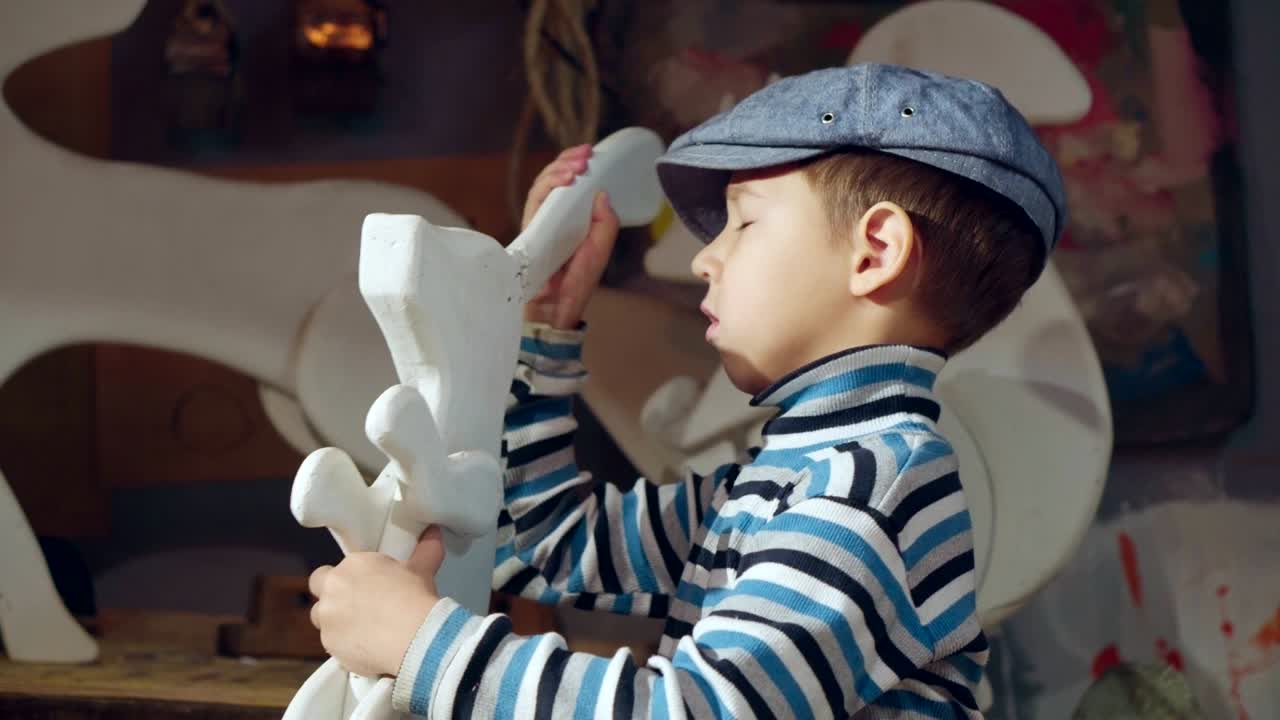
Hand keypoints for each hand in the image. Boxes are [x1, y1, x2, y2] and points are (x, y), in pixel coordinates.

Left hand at [308, 526, 444, 676]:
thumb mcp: (422, 568)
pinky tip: (366, 648)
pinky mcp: (329, 645)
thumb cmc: (415, 595)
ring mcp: (327, 618)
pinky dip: (345, 645)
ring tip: (361, 630)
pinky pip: (333, 644)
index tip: (367, 587)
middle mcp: (332, 589)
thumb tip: (434, 530)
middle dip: (331, 595)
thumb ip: (425, 548)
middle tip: (356, 606)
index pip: (336, 568)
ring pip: (321, 618)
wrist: (413, 635)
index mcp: (351, 565)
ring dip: (335, 621)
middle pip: (319, 588)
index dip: (349, 578)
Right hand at [521, 144, 619, 329]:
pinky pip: (535, 201)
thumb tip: (602, 193)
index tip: (591, 153)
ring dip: (559, 170)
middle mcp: (552, 218)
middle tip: (587, 153)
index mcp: (570, 220)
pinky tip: (565, 181)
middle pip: (553, 180)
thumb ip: (605, 225)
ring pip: (542, 186)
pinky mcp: (529, 229)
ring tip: (578, 165)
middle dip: (568, 161)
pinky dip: (549, 187)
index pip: (568, 186)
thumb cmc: (577, 284)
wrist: (556, 308)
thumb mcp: (600, 251)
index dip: (576, 166)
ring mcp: (538, 222)